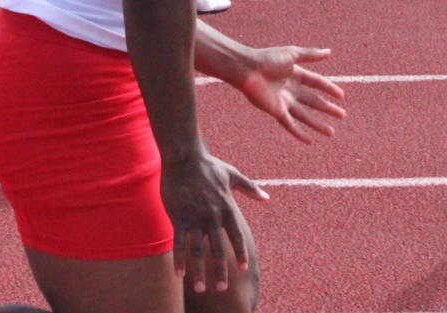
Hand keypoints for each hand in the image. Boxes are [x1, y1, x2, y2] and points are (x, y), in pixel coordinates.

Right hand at [160, 152, 267, 294]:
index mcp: (227, 207)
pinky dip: (179, 259)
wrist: (184, 157)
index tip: (244, 268)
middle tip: (223, 289)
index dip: (240, 253)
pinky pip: (179, 242)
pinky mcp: (179, 216)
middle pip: (218, 249)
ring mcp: (195, 217)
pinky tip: (179, 274)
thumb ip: (250, 188)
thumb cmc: (209, 166)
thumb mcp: (233, 175)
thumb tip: (267, 198)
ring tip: (201, 289)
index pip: (236, 235)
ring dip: (199, 271)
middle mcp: (212, 215)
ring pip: (198, 250)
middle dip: (220, 271)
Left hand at [237, 46, 346, 142]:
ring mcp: (284, 101)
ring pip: (305, 116)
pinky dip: (299, 133)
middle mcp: (292, 89)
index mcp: (296, 74)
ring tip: (331, 132)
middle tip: (342, 115)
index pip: (317, 83)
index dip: (329, 89)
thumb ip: (310, 55)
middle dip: (328, 109)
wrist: (247, 69)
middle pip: (314, 101)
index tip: (341, 96)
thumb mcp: (292, 54)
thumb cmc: (267, 59)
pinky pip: (290, 124)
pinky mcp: (276, 111)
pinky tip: (310, 141)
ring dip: (318, 124)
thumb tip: (329, 52)